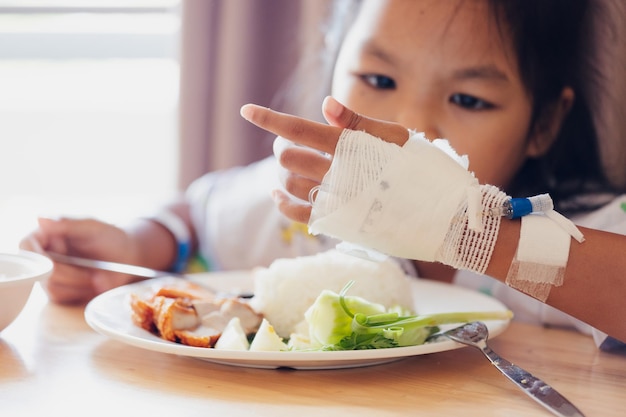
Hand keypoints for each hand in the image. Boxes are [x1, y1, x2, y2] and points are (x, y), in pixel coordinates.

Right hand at [20, 217, 139, 303]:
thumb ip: (68, 224)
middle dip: (69, 275)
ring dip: (77, 285)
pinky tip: (93, 285)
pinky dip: (79, 293)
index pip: (26, 246)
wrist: (127, 256)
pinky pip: (60, 298)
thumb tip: (41, 219)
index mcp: (47, 234)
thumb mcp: (92, 227)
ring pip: (50, 287)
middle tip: (92, 274)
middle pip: (39, 272)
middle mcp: (43, 254)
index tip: (57, 265)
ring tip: (96, 277)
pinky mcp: (59, 289)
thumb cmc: (111, 237)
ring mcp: (49, 273)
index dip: (39, 258)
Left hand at [241, 96, 407, 222]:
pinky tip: (277, 191)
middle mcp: (340, 175)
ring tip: (290, 164)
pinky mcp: (337, 224)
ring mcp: (337, 202)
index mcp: (352, 148)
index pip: (300, 129)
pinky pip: (296, 214)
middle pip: (288, 156)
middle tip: (288, 143)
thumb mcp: (396, 137)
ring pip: (289, 183)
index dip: (270, 119)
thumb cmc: (422, 170)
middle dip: (281, 145)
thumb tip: (324, 103)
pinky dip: (281, 201)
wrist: (442, 216)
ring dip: (282, 170)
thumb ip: (357, 122)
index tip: (246, 110)